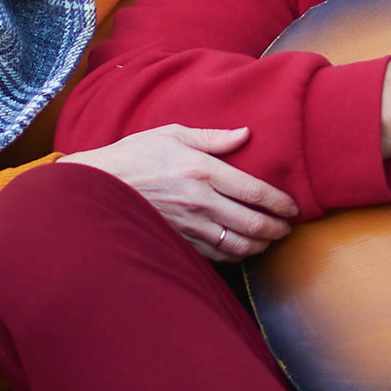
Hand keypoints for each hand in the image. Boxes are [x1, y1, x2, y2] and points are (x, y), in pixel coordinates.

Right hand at [65, 125, 298, 263]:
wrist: (98, 186)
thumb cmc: (135, 155)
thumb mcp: (172, 134)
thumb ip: (213, 138)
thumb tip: (245, 134)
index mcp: (203, 171)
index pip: (255, 191)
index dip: (280, 203)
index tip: (293, 207)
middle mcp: (200, 202)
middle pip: (252, 223)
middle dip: (277, 228)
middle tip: (287, 227)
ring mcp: (189, 226)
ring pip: (238, 245)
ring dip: (260, 245)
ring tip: (269, 240)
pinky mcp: (178, 241)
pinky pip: (216, 255)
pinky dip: (235, 255)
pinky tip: (242, 249)